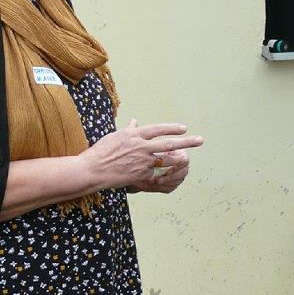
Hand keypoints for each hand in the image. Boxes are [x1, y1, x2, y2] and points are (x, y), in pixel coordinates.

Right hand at [79, 119, 203, 190]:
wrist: (92, 170)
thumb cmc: (101, 151)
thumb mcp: (115, 136)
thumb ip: (129, 130)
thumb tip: (136, 121)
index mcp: (134, 135)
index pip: (158, 129)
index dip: (172, 128)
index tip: (184, 128)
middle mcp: (141, 146)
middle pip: (169, 143)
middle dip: (187, 141)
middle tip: (200, 140)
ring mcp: (142, 161)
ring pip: (167, 159)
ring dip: (179, 159)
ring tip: (187, 158)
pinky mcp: (141, 174)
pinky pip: (155, 171)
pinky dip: (161, 171)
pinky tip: (167, 172)